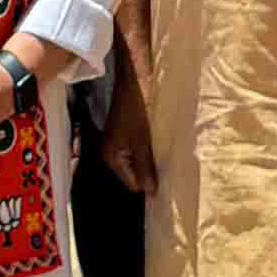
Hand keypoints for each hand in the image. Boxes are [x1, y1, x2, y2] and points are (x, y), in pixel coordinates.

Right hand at [100, 45, 158, 199]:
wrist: (127, 83)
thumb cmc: (134, 111)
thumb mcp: (142, 141)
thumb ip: (146, 167)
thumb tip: (151, 193)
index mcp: (112, 158)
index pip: (131, 184)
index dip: (147, 183)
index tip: (165, 180)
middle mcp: (109, 155)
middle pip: (132, 174)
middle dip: (148, 172)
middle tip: (167, 168)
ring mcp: (115, 145)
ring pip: (135, 163)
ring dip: (148, 161)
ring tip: (163, 157)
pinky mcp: (121, 136)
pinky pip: (134, 152)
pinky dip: (145, 151)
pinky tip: (156, 146)